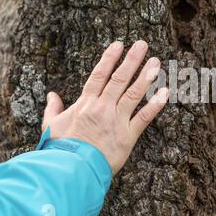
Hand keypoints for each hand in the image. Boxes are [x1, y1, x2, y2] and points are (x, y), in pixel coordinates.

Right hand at [41, 40, 168, 174]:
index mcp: (85, 103)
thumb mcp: (50, 126)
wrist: (70, 171)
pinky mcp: (127, 136)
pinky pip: (144, 117)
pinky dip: (155, 105)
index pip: (99, 75)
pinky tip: (164, 92)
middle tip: (142, 44)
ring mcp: (116, 120)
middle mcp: (102, 107)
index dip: (109, 58)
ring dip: (145, 76)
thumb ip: (52, 108)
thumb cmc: (60, 149)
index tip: (119, 45)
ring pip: (133, 93)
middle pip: (119, 79)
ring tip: (156, 62)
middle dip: (131, 60)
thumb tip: (52, 95)